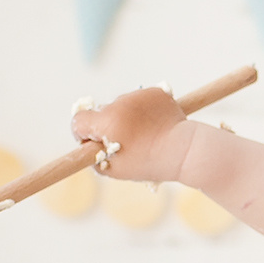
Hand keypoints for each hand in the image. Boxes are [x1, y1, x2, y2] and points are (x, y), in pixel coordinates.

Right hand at [69, 87, 193, 183]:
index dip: (85, 134)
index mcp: (106, 122)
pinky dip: (144, 110)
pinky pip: (141, 100)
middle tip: (127, 142)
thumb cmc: (148, 163)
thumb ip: (94, 157)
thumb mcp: (114, 170)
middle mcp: (119, 104)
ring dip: (127, 117)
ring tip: (145, 134)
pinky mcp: (155, 92)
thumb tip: (89, 146)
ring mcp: (138, 95)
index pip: (79, 121)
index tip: (97, 142)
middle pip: (102, 113)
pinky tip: (154, 124)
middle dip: (109, 126)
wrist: (184, 150)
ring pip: (122, 105)